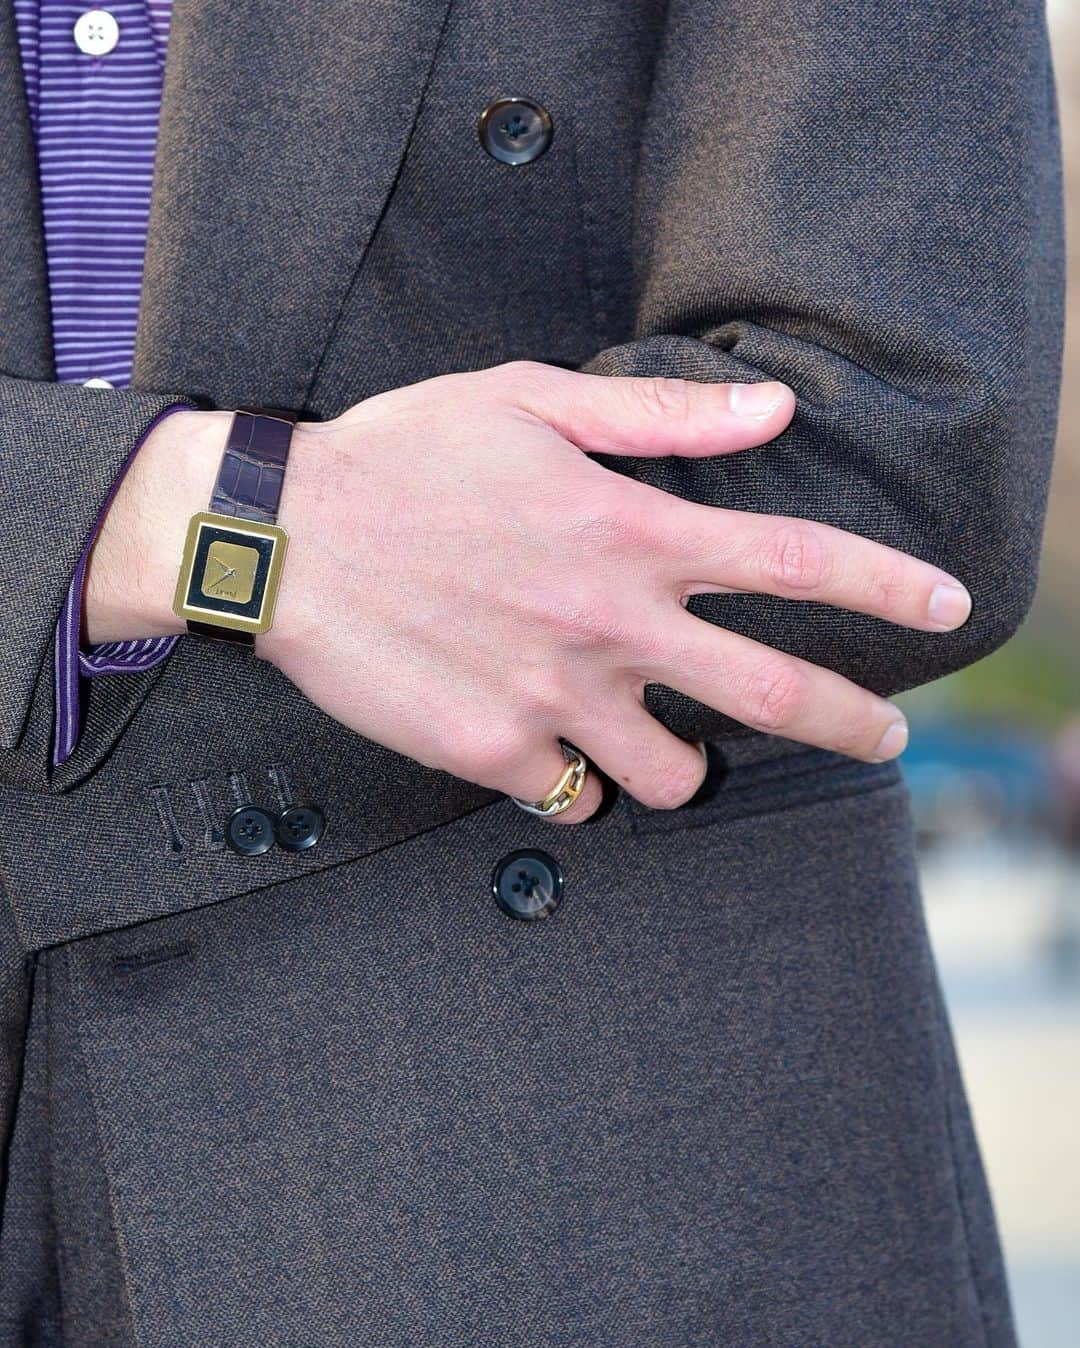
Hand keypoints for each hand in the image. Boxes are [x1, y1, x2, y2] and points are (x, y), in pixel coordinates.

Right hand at [242, 362, 968, 823]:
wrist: (281, 536)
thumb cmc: (404, 456)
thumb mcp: (528, 401)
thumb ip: (659, 415)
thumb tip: (775, 410)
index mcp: (626, 531)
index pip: (790, 562)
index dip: (884, 587)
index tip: (948, 606)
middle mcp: (607, 624)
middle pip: (771, 695)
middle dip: (850, 723)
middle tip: (885, 737)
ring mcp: (553, 699)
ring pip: (673, 776)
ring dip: (684, 762)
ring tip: (656, 734)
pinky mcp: (492, 754)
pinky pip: (573, 794)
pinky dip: (578, 779)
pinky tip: (548, 743)